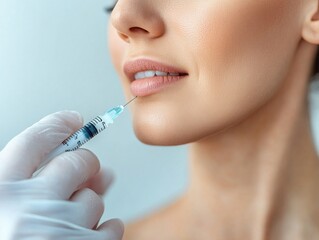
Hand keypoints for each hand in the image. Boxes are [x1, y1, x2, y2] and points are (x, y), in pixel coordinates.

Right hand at [0, 111, 123, 239]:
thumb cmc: (11, 239)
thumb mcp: (2, 208)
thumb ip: (29, 182)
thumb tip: (83, 163)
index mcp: (0, 195)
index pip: (34, 142)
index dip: (57, 126)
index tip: (73, 120)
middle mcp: (29, 211)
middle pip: (77, 162)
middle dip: (84, 166)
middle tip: (81, 176)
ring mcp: (60, 232)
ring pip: (94, 199)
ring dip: (85, 208)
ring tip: (65, 225)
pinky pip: (113, 226)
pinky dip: (102, 230)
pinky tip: (83, 237)